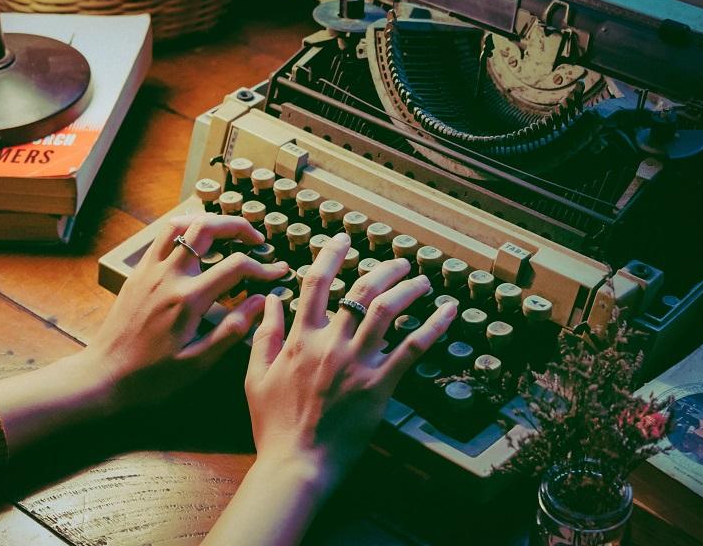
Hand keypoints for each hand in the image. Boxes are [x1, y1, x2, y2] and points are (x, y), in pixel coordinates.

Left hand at [86, 213, 289, 410]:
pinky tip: (196, 245)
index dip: (263, 267)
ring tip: (227, 233)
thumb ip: (232, 329)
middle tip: (257, 240)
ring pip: (180, 224)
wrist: (104, 375)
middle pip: (206, 227)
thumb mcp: (198, 362)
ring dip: (208, 222)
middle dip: (238, 226)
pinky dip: (184, 231)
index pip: (236, 266)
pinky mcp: (138, 273)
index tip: (278, 273)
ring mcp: (149, 270)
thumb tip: (259, 302)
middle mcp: (168, 276)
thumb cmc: (151, 376)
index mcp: (188, 299)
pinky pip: (162, 237)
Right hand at [245, 232, 456, 485]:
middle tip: (399, 261)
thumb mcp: (255, 375)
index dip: (330, 255)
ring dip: (408, 288)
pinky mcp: (380, 386)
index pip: (316, 283)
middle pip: (360, 291)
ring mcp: (357, 364)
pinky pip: (411, 349)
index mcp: (300, 339)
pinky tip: (447, 311)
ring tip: (422, 278)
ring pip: (387, 311)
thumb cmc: (273, 424)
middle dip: (383, 269)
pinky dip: (432, 327)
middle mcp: (330, 343)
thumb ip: (264, 334)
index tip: (343, 239)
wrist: (295, 463)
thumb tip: (270, 300)